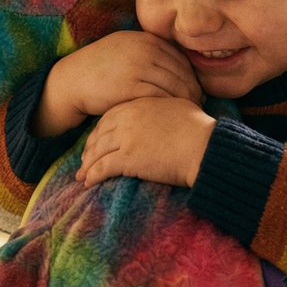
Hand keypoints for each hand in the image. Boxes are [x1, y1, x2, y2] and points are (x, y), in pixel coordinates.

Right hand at [37, 31, 201, 135]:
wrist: (71, 81)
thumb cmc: (100, 70)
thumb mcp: (125, 50)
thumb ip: (148, 52)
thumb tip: (178, 65)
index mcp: (145, 39)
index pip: (180, 58)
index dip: (192, 75)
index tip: (198, 89)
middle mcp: (144, 49)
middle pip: (182, 71)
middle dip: (194, 89)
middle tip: (199, 104)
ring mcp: (138, 66)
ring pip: (175, 85)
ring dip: (186, 100)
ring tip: (190, 111)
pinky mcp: (131, 85)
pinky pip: (161, 97)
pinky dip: (171, 107)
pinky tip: (173, 116)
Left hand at [77, 97, 216, 187]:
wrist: (204, 145)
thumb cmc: (200, 129)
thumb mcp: (181, 106)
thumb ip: (167, 106)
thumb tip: (170, 110)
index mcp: (141, 104)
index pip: (112, 116)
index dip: (102, 130)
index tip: (97, 140)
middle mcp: (129, 118)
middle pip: (100, 133)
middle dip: (90, 147)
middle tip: (85, 159)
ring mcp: (127, 138)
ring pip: (98, 150)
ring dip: (87, 164)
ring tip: (82, 175)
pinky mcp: (128, 158)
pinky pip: (103, 167)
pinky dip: (93, 175)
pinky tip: (88, 182)